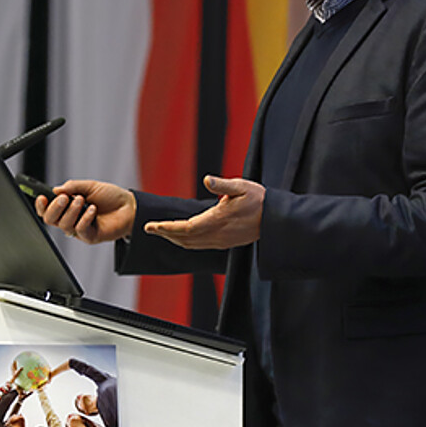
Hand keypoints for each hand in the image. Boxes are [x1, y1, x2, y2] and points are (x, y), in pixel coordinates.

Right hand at [36, 179, 136, 243]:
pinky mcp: (90, 237)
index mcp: (67, 207)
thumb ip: (72, 187)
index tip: (42, 197)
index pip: (47, 210)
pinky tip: (92, 210)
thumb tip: (55, 190)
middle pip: (50, 220)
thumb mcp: (90, 186)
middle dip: (55, 208)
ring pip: (64, 225)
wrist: (130, 207)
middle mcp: (70, 219)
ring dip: (71, 211)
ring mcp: (79, 229)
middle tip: (65, 198)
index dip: (41, 205)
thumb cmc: (111, 197)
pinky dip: (84, 218)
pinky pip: (79, 230)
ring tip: (83, 200)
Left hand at [144, 175, 263, 249]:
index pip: (185, 228)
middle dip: (165, 234)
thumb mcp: (242, 186)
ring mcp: (221, 241)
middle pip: (184, 239)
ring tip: (161, 232)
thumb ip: (223, 185)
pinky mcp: (225, 243)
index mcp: (218, 220)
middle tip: (149, 228)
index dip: (167, 228)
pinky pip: (200, 246)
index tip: (151, 226)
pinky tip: (181, 237)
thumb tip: (207, 180)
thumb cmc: (259, 200)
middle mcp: (217, 235)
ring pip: (191, 244)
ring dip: (174, 239)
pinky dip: (186, 242)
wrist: (276, 220)